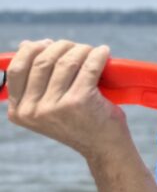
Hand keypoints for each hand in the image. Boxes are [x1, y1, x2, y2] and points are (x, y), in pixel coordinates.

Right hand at [5, 39, 127, 160]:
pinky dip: (98, 55)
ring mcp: (55, 107)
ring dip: (82, 50)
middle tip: (78, 48)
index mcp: (18, 111)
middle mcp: (32, 110)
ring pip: (67, 61)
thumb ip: (36, 79)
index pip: (17, 69)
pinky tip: (103, 52)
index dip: (33, 50)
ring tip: (92, 51)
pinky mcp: (79, 101)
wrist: (104, 147)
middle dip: (63, 47)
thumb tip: (26, 44)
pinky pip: (89, 67)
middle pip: (43, 61)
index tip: (49, 43)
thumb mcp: (49, 104)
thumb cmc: (78, 122)